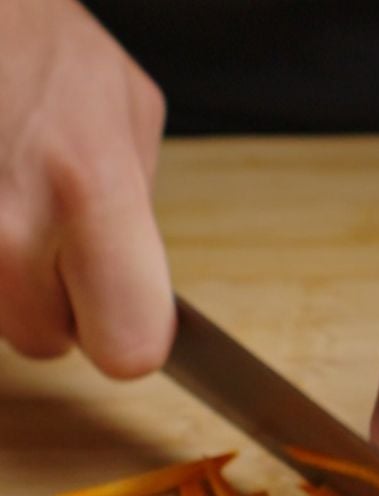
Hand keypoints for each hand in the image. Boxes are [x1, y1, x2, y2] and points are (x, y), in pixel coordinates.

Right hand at [0, 0, 171, 376]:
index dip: (129, 334)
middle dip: (57, 304)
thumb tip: (143, 281)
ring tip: (8, 200)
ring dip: (8, 281)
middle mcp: (8, 225)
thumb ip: (141, 214)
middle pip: (46, 342)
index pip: (128, 349)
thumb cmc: (35, 42)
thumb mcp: (128, 110)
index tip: (127, 311)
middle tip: (51, 233)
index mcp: (89, 193)